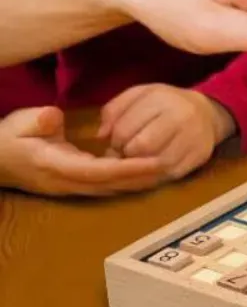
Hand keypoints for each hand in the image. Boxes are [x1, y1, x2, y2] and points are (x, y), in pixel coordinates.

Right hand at [0, 106, 165, 196]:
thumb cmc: (7, 138)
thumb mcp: (20, 122)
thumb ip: (38, 120)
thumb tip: (54, 117)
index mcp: (55, 165)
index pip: (98, 170)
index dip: (128, 168)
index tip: (153, 162)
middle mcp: (65, 182)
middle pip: (109, 185)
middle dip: (139, 179)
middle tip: (169, 168)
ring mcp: (66, 187)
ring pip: (107, 189)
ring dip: (133, 183)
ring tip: (162, 173)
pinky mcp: (68, 186)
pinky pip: (100, 187)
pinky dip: (121, 181)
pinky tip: (139, 175)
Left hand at [97, 84, 233, 181]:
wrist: (207, 113)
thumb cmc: (165, 104)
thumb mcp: (138, 95)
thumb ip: (114, 110)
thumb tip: (101, 135)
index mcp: (162, 99)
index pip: (124, 129)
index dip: (115, 140)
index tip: (118, 140)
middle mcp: (181, 117)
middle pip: (140, 148)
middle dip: (126, 153)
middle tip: (127, 151)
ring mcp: (193, 138)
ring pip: (153, 164)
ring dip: (139, 167)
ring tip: (138, 159)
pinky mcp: (199, 156)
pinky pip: (169, 174)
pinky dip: (154, 175)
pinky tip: (151, 167)